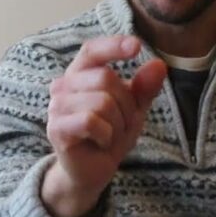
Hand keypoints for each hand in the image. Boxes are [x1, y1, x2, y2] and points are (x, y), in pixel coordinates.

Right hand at [42, 35, 166, 216]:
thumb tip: (159, 65)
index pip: (92, 50)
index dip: (112, 45)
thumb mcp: (133, 109)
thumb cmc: (109, 134)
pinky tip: (102, 143)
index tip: (136, 46)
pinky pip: (91, 121)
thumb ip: (144, 88)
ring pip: (102, 102)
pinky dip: (106, 135)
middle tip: (122, 124)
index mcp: (80, 74)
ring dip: (117, 124)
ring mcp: (57, 107)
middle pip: (106, 78)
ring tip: (110, 136)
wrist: (92, 171)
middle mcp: (63, 86)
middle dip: (126, 104)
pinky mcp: (57, 129)